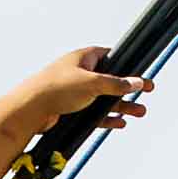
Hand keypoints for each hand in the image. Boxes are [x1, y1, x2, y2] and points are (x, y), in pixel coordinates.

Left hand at [0, 55, 148, 163]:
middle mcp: (81, 73)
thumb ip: (116, 84)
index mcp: (84, 58)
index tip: (142, 72)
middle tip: (148, 93)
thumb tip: (137, 82)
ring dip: (122, 105)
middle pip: (111, 80)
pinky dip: (106, 117)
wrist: (29, 110)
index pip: (111, 56)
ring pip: (104, 99)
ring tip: (140, 113)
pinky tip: (119, 122)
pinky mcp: (71, 109)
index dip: (128, 64)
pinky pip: (94, 113)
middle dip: (130, 89)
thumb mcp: (92, 83)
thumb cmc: (56, 88)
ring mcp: (76, 91)